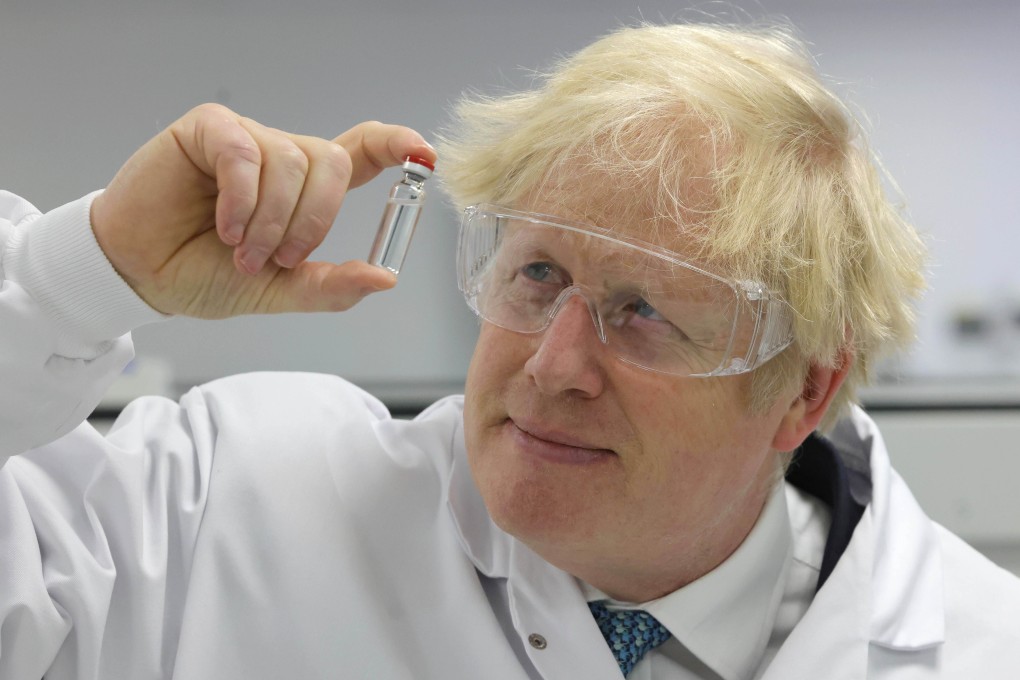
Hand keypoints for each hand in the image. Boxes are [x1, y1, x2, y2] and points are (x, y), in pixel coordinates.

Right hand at [90, 103, 436, 317]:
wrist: (144, 276)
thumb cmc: (208, 275)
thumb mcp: (280, 290)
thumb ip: (331, 286)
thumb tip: (386, 278)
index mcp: (306, 190)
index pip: (363, 150)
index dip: (397, 145)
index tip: (424, 154)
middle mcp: (283, 157)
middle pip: (333, 162)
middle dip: (314, 220)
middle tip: (279, 258)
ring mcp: (247, 139)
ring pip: (291, 161)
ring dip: (271, 220)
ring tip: (240, 250)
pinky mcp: (209, 130)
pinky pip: (246, 152)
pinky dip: (242, 197)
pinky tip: (224, 226)